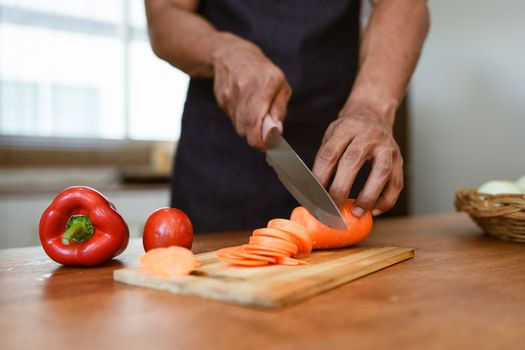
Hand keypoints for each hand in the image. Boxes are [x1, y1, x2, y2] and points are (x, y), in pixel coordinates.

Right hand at [211, 34, 291, 148]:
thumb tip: (277, 132)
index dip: (261, 139)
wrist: (232, 55)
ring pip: (239, 127)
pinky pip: (233, 120)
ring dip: (249, 129)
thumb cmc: (262, 71)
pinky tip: (246, 108)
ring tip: (257, 118)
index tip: (268, 146)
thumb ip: (279, 109)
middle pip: (246, 129)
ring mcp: (230, 95)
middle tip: (266, 138)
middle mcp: (245, 89)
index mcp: (264, 84)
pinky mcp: (222, 101)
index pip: (256, 120)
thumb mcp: (281, 85)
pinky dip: (242, 121)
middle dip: (257, 139)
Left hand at [312, 108, 403, 216]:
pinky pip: (396, 183)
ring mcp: (386, 147)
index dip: (320, 176)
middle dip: (341, 188)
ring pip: (381, 172)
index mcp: (346, 129)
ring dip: (368, 196)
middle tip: (332, 208)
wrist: (373, 114)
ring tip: (356, 212)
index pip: (330, 154)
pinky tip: (374, 210)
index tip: (314, 196)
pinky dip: (386, 200)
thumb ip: (326, 158)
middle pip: (353, 161)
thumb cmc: (348, 131)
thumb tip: (314, 190)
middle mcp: (368, 135)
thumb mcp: (332, 135)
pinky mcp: (399, 160)